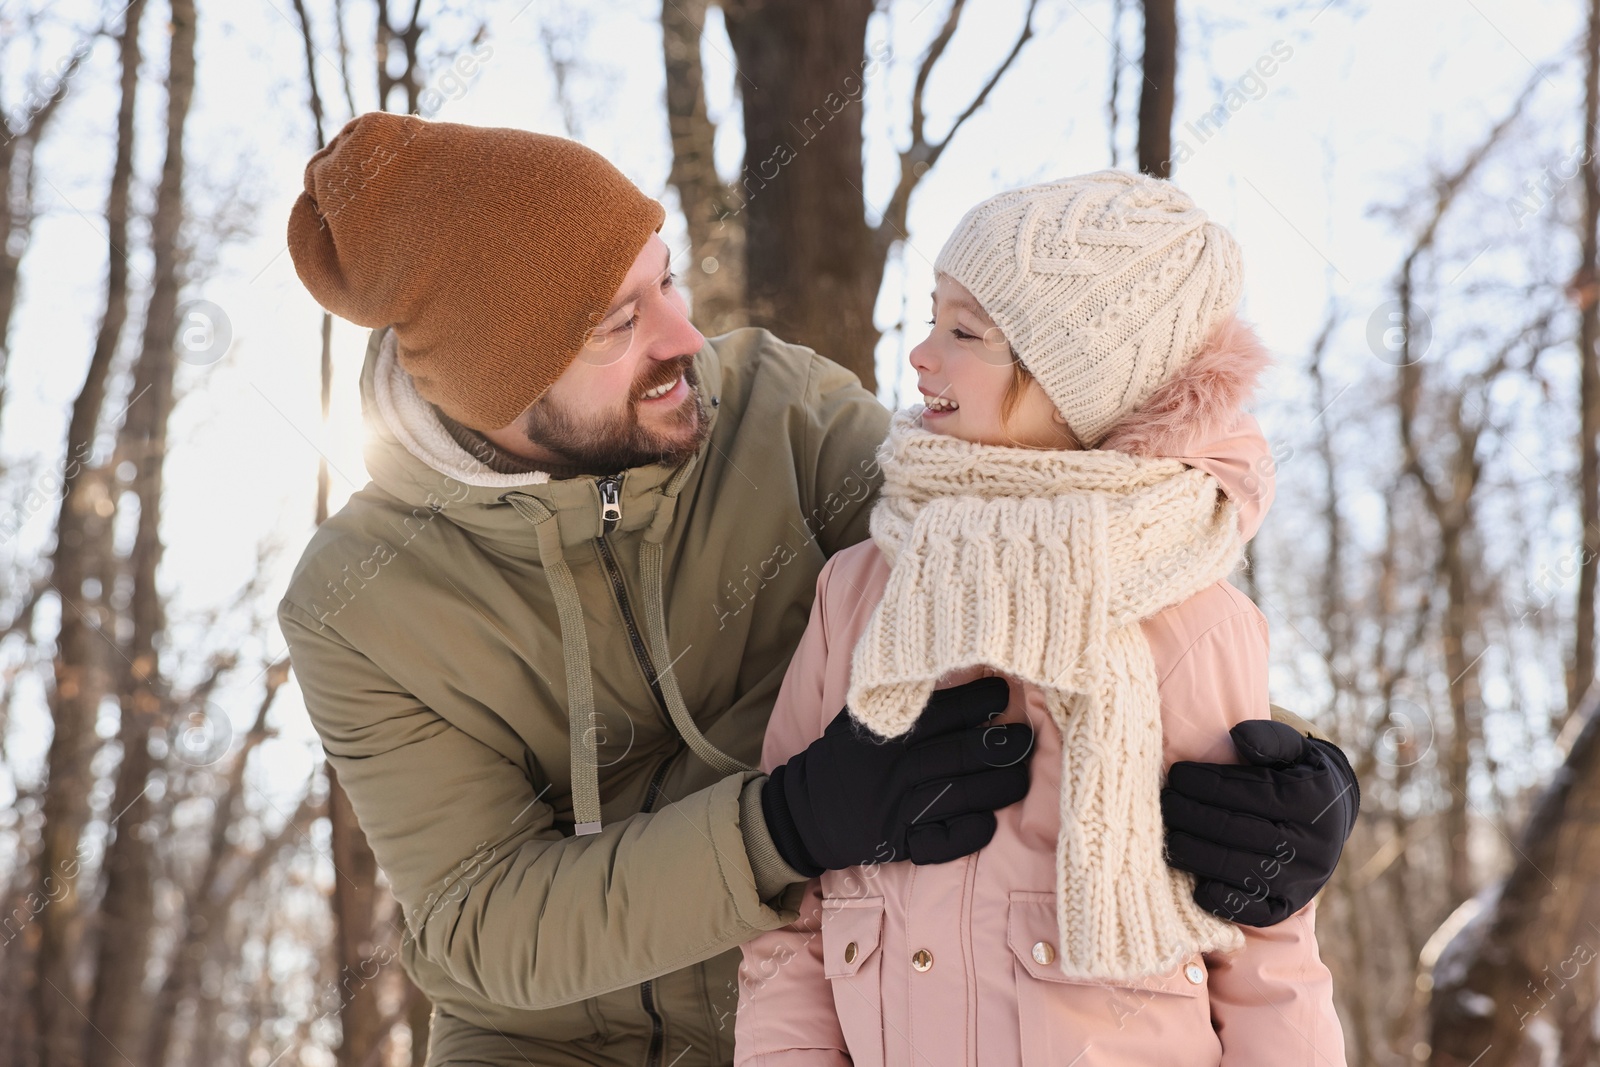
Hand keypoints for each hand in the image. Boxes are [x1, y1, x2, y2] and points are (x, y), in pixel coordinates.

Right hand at [762, 676, 1032, 872]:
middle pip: (959, 754)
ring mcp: (897, 808)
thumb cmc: (844, 758)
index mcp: (888, 731)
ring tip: (1021, 777)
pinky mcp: (898, 842)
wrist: (804, 811)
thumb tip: (953, 668)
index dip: (979, 701)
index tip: (1005, 695)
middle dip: (1001, 746)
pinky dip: (968, 834)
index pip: (943, 710)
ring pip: (959, 796)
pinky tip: (988, 822)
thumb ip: (900, 698)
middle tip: (1027, 739)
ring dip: (997, 788)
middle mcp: (894, 768)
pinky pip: (941, 842)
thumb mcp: (861, 718)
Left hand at [1161, 719, 1359, 926]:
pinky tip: (1194, 885)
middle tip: (1163, 803)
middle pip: (1238, 831)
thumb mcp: (1295, 750)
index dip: (1208, 783)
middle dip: (1193, 816)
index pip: (1250, 792)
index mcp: (1311, 801)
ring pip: (1240, 869)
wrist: (1331, 820)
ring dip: (1197, 855)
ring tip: (1168, 838)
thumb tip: (1238, 735)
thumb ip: (1270, 739)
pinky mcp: (1288, 906)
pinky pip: (1253, 911)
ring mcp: (1301, 880)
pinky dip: (1222, 900)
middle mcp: (1310, 844)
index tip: (1176, 774)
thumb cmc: (1297, 776)